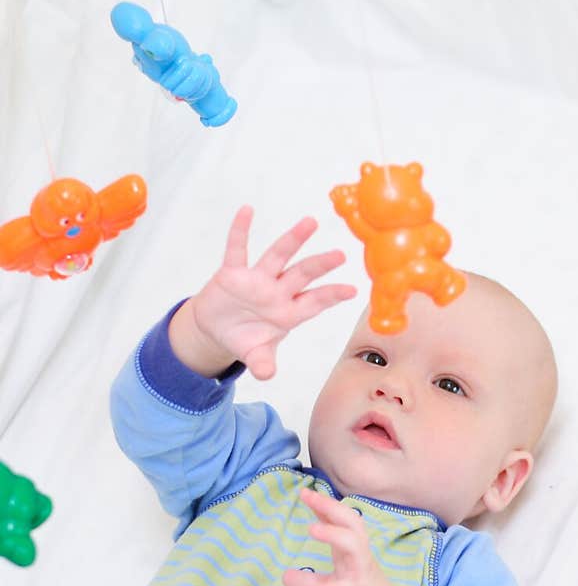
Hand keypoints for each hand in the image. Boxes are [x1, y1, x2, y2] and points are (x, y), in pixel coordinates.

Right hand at [171, 208, 356, 379]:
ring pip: (278, 256)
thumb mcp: (255, 355)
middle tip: (341, 255)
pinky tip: (246, 211)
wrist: (216, 329)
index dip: (331, 296)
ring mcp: (256, 280)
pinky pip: (237, 249)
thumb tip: (267, 375)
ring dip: (293, 239)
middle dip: (320, 266)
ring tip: (311, 222)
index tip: (352, 290)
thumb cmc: (245, 337)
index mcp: (287, 313)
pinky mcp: (232, 273)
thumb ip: (263, 363)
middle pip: (302, 275)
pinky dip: (240, 230)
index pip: (313, 302)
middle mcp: (276, 292)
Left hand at [282, 488, 438, 585]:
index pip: (342, 520)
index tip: (305, 491)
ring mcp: (362, 576)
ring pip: (354, 547)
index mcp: (353, 551)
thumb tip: (285, 574)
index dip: (325, 504)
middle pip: (352, 524)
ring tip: (311, 529)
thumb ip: (313, 576)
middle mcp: (360, 558)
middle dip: (331, 508)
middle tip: (307, 496)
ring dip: (334, 534)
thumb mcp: (336, 584)